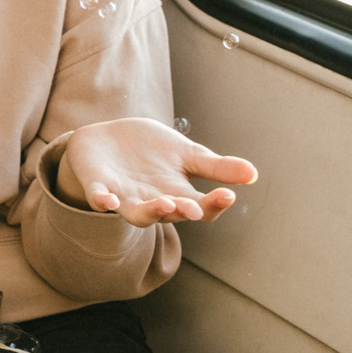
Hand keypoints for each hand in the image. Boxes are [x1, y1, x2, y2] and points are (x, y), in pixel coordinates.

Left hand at [54, 116, 256, 224]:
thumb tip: (253, 173)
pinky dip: (102, 200)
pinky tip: (107, 200)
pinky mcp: (98, 186)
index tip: (228, 194)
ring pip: (138, 214)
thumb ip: (216, 167)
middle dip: (183, 210)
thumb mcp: (186, 154)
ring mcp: (124, 196)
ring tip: (166, 205)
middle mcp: (152, 201)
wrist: (107, 138)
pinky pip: (99, 198)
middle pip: (172, 213)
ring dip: (151, 211)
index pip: (200, 207)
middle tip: (194, 206)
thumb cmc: (150, 151)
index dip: (213, 204)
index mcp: (177, 193)